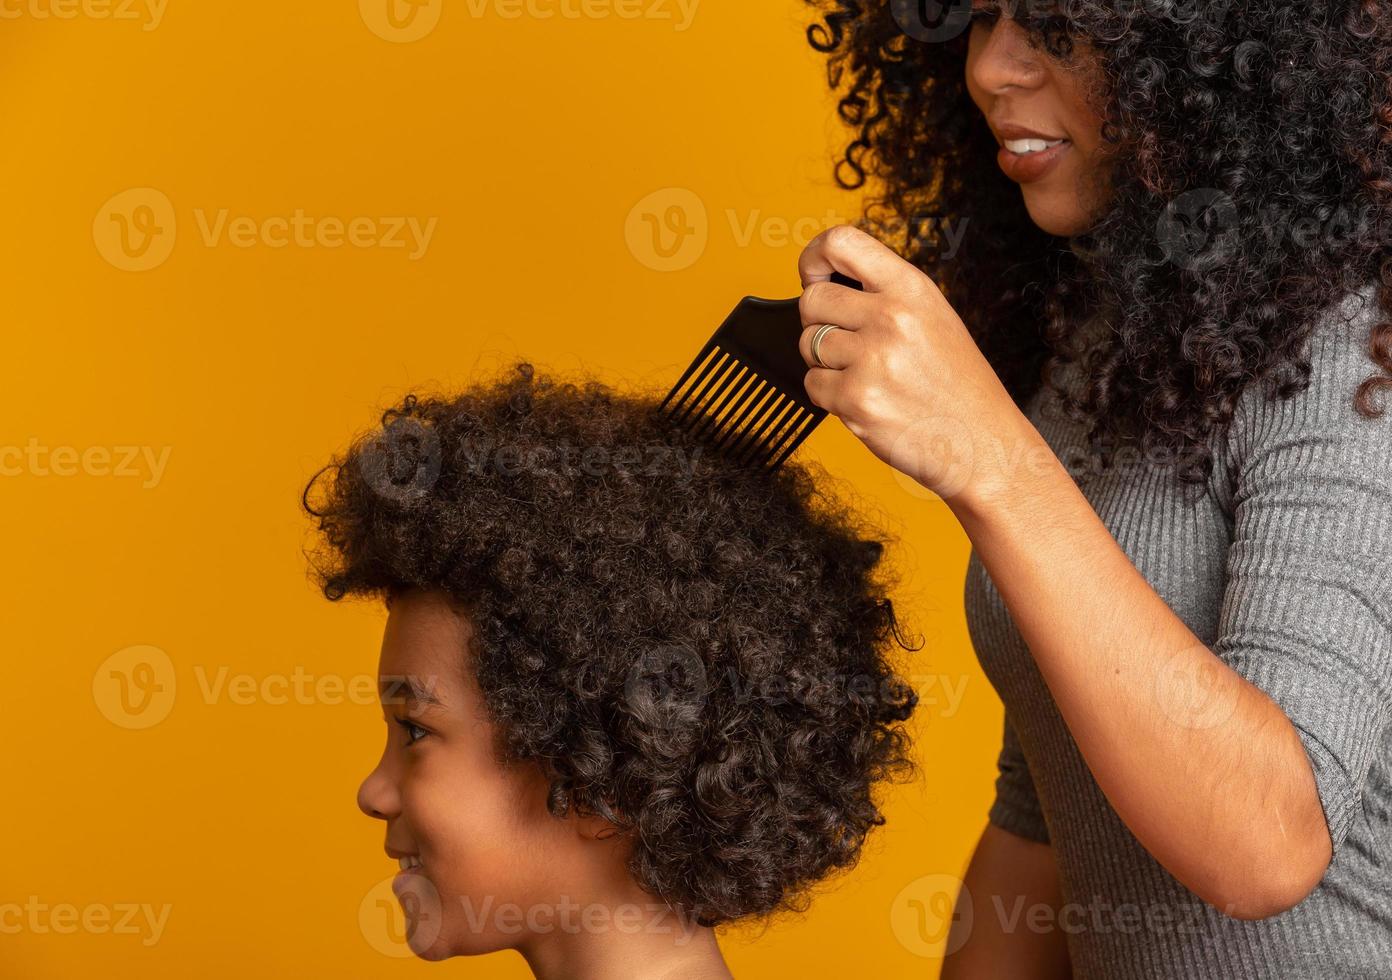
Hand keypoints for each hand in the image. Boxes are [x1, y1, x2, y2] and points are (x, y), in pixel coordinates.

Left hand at [797, 224, 1037, 507]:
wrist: (983, 444)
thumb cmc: (958, 385)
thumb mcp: (933, 317)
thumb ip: (883, 294)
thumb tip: (824, 282)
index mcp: (911, 288)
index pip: (841, 242)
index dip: (814, 257)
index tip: (812, 275)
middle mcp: (891, 317)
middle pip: (811, 300)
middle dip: (818, 322)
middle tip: (849, 343)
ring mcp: (872, 359)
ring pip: (807, 345)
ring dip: (826, 363)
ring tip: (867, 375)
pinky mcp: (857, 399)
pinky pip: (812, 384)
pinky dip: (830, 396)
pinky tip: (867, 399)